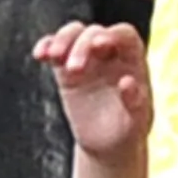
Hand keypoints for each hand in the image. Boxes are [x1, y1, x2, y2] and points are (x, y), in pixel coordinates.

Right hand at [35, 22, 155, 156]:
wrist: (108, 143)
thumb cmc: (129, 130)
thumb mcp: (137, 122)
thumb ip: (136, 102)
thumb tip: (127, 81)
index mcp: (133, 61)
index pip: (125, 35)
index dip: (112, 35)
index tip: (98, 45)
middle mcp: (110, 54)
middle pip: (94, 33)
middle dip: (82, 45)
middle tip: (75, 69)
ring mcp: (87, 58)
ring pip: (74, 33)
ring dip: (62, 40)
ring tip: (53, 56)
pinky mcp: (65, 69)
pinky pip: (54, 49)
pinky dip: (46, 46)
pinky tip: (40, 55)